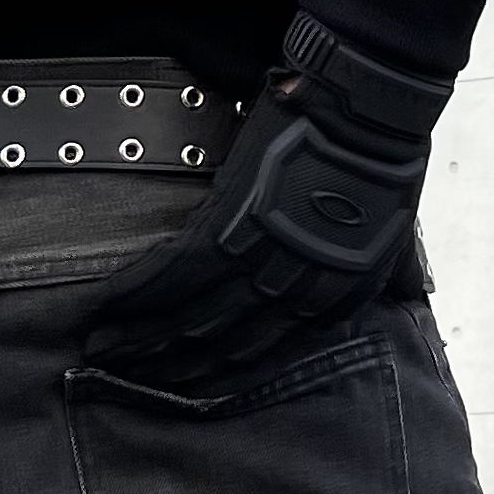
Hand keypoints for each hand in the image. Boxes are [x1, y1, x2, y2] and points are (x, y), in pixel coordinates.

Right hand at [84, 16, 449, 390]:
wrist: (372, 108)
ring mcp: (261, 261)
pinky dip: (134, 293)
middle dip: (166, 368)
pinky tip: (103, 309)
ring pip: (189, 318)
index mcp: (334, 299)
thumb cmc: (383, 152)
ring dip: (138, 340)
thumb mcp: (391, 228)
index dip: (216, 374)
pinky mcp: (231, 225)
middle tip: (123, 378)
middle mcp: (295, 293)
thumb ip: (369, 264)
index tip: (181, 386)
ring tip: (100, 352)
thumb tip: (392, 291)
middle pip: (219, 345)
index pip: (265, 353)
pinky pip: (173, 273)